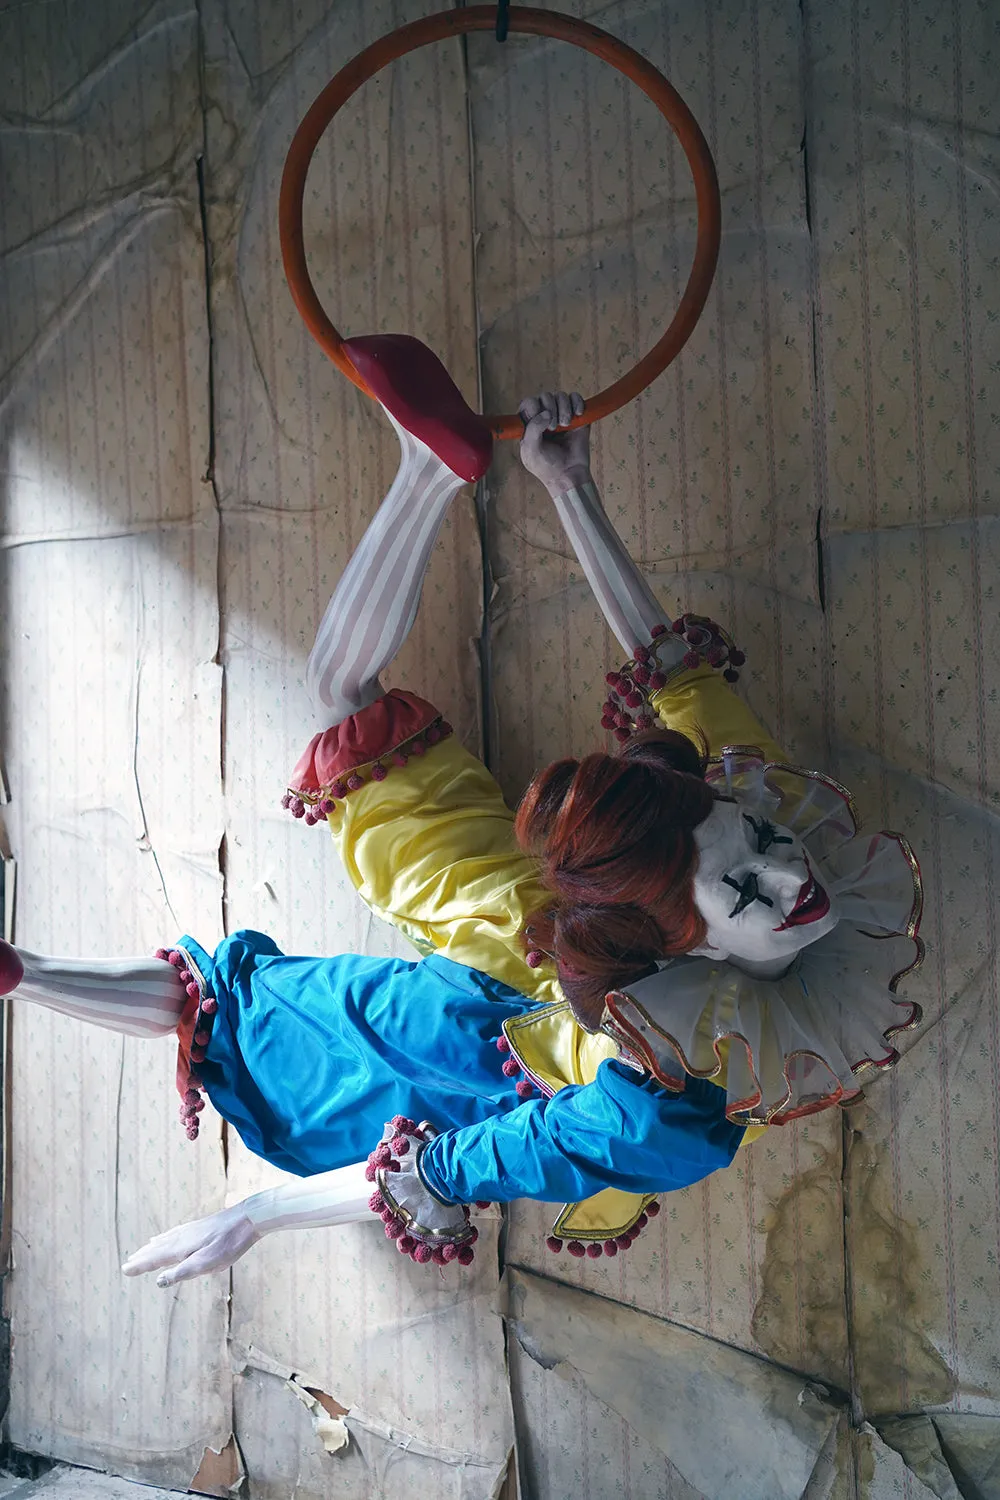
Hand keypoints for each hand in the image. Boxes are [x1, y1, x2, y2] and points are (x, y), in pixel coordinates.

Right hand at [122, 1204, 259, 1286]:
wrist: (247, 1218)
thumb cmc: (229, 1244)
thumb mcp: (207, 1264)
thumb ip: (182, 1273)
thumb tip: (158, 1281)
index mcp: (181, 1248)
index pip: (155, 1259)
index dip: (140, 1266)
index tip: (124, 1270)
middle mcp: (181, 1237)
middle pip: (156, 1249)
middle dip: (142, 1258)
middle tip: (127, 1265)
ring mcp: (189, 1230)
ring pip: (164, 1241)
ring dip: (151, 1248)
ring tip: (140, 1253)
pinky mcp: (197, 1227)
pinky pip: (173, 1234)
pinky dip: (162, 1238)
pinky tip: (162, 1238)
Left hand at [518, 391, 590, 494]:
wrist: (568, 475)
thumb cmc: (546, 466)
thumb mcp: (530, 449)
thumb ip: (533, 428)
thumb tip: (546, 413)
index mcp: (530, 423)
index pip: (529, 402)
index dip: (533, 406)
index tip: (537, 418)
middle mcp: (545, 417)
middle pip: (545, 397)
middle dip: (550, 409)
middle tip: (553, 428)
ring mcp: (562, 415)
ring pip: (561, 396)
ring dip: (564, 408)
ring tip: (565, 425)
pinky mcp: (577, 417)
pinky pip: (576, 398)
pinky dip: (577, 402)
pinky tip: (577, 414)